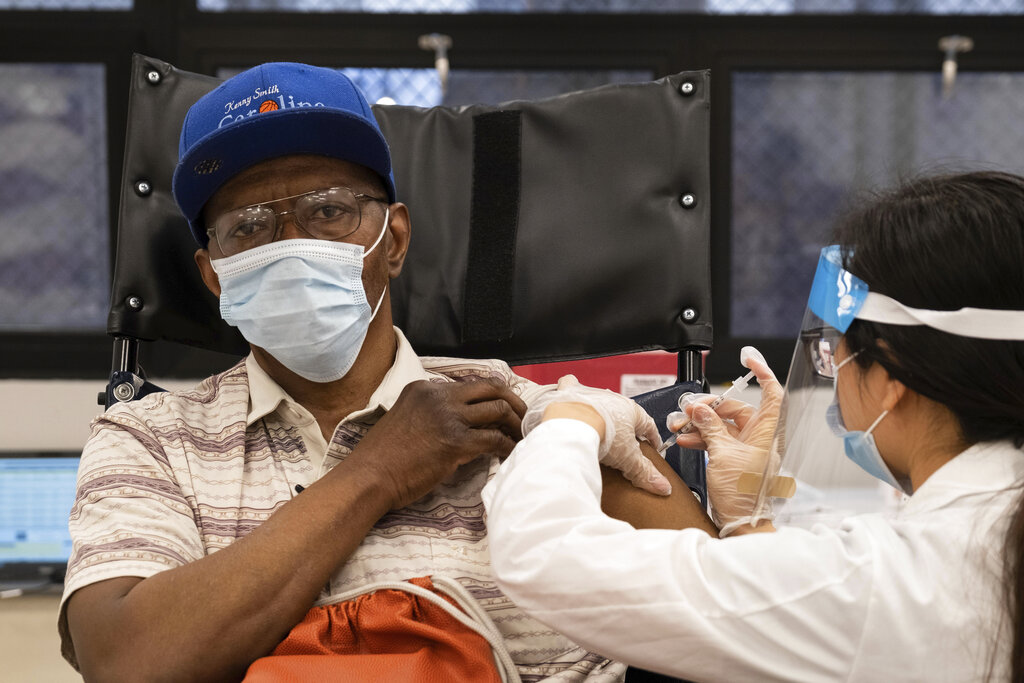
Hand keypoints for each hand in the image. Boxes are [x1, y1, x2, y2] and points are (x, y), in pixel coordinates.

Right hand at [351, 378, 526, 509]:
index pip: (470, 385)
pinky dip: (508, 446)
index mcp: (424, 388)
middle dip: (514, 401)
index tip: (504, 408)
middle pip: (490, 388)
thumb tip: (460, 423)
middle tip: (524, 417)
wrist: (370, 476)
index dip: (492, 396)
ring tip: (522, 437)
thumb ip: (430, 413)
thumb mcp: (405, 419)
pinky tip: (512, 454)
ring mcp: (448, 417)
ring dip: (515, 424)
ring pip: (498, 410)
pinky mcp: (456, 441)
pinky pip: (494, 439)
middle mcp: (438, 396)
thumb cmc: (383, 457)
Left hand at [527, 375, 671, 495]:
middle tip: (624, 442)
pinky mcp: (570, 394)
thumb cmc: (603, 435)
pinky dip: (570, 393)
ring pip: (600, 401)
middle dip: (626, 426)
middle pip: (624, 414)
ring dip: (601, 411)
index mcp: (632, 411)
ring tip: (598, 426)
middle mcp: (613, 399)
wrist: (573, 424)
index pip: (648, 424)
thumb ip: (645, 472)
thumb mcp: (628, 458)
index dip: (652, 438)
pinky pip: (571, 387)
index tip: (653, 447)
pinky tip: (569, 402)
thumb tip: (663, 487)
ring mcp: (591, 395)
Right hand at [668, 347, 783, 534]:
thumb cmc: (743, 494)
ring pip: (723, 424)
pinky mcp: (735, 458)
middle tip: (690, 411)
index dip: (762, 372)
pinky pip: (718, 439)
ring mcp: (747, 448)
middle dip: (709, 408)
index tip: (749, 359)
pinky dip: (702, 437)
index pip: (771, 393)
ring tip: (681, 427)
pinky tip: (687, 440)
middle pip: (735, 409)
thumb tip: (700, 410)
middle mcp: (759, 437)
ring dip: (701, 424)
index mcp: (766, 432)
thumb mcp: (722, 454)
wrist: (740, 521)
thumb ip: (710, 428)